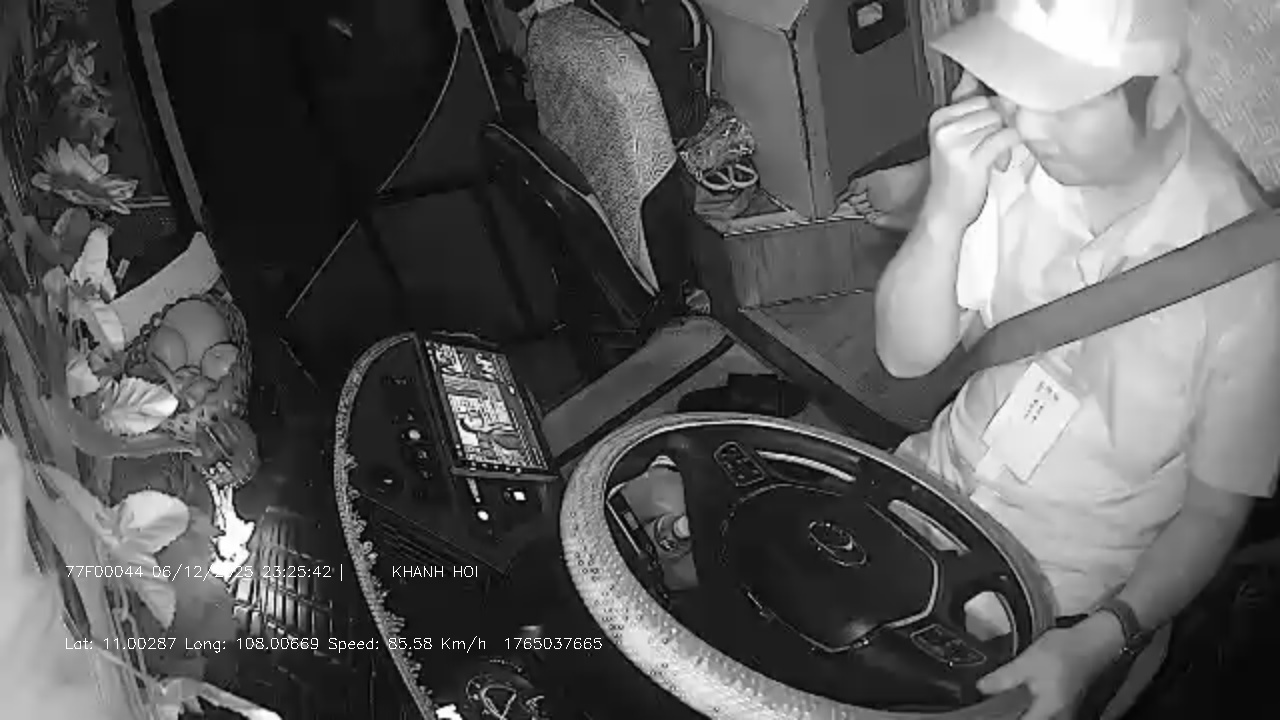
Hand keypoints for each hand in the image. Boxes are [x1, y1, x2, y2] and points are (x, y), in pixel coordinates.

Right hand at [920, 71, 1022, 232]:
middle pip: (991, 108)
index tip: (984, 134)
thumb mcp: (955, 138)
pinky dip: (1009, 148)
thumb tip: (977, 78)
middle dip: (998, 127)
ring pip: (1000, 122)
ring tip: (992, 158)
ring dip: (1003, 141)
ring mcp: (957, 143)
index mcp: (939, 118)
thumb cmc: (954, 177)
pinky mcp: (972, 159)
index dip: (990, 114)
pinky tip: (999, 162)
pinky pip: (1005, 137)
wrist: (945, 212)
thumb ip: (968, 109)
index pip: (979, 97)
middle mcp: (945, 127)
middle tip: (990, 149)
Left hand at [977, 620, 1122, 719]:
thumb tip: (981, 688)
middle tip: (993, 702)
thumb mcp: (1026, 663)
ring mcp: (1064, 712)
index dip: (1001, 717)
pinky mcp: (1065, 703)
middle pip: (1031, 719)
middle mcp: (1058, 717)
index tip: (986, 711)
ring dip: (1021, 709)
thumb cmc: (1063, 652)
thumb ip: (1003, 678)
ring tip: (1002, 697)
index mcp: (1048, 713)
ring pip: (1036, 715)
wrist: (1094, 641)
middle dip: (1010, 712)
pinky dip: (1030, 705)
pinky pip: (1043, 711)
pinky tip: (1019, 694)